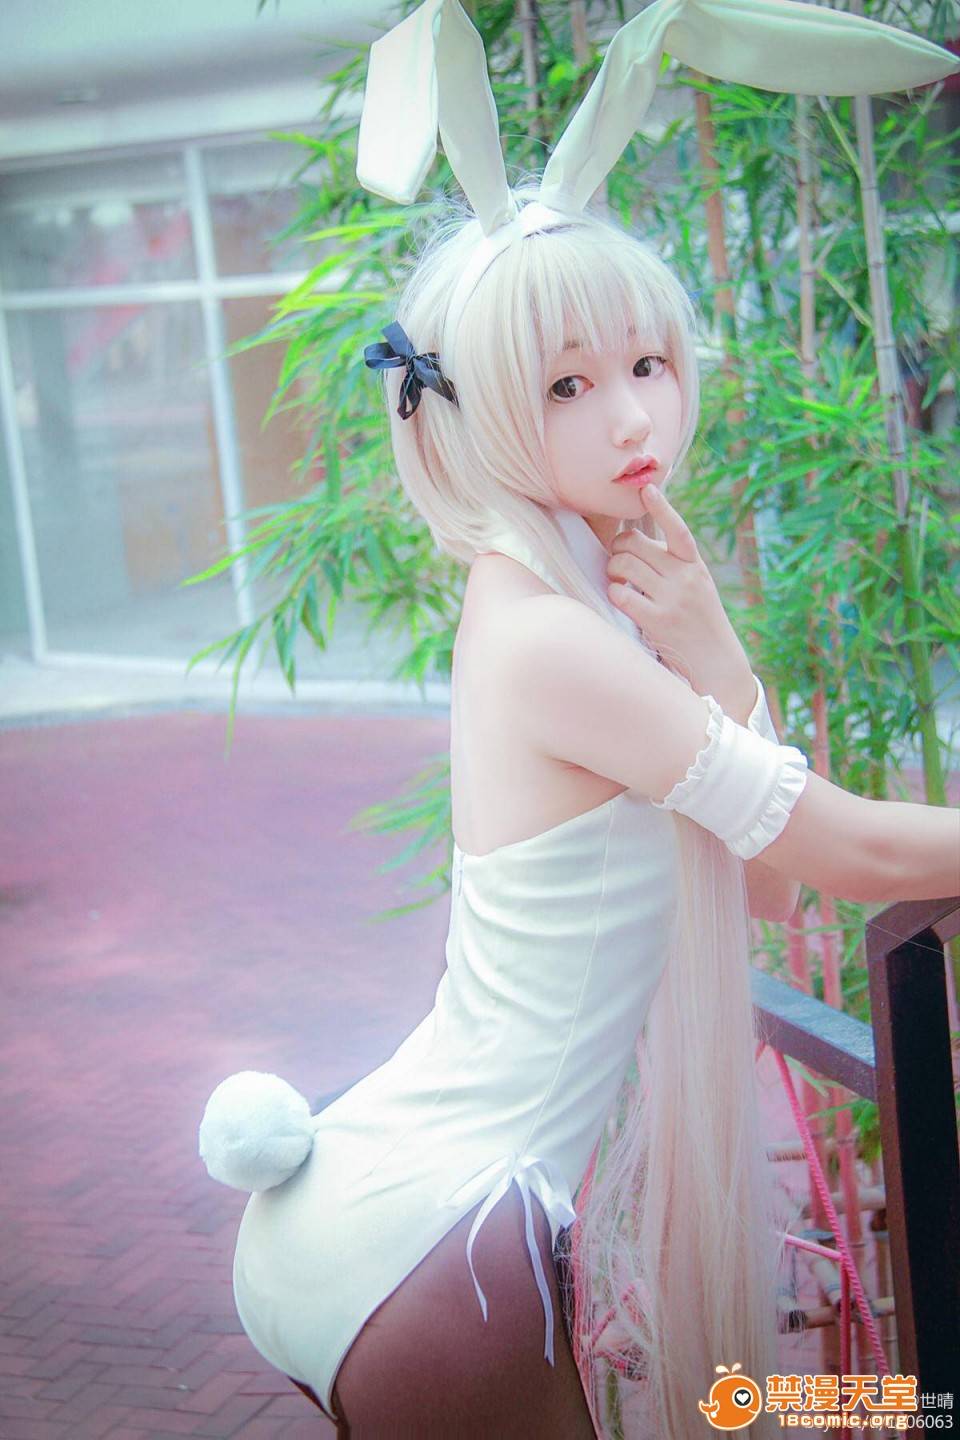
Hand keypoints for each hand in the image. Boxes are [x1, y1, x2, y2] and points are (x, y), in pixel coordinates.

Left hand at [606, 484, 752, 704]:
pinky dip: (615, 593)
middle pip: (636, 545)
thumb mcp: (698, 587)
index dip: (661, 508)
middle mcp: (685, 578)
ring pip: (624, 566)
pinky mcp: (657, 621)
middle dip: (619, 550)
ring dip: (613, 571)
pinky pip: (621, 594)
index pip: (677, 530)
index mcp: (695, 566)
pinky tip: (621, 599)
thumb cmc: (700, 623)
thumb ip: (675, 566)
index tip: (647, 489)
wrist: (717, 663)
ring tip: (618, 581)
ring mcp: (672, 599)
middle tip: (619, 562)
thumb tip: (639, 544)